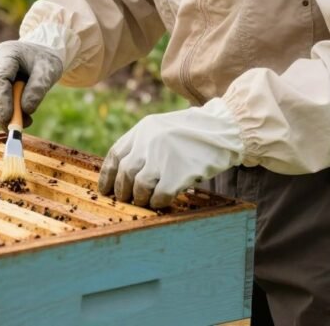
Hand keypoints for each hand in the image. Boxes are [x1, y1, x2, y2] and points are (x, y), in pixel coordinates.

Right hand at [0, 40, 63, 128]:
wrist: (39, 52)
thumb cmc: (44, 60)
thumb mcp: (49, 71)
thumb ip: (38, 88)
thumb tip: (26, 110)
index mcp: (7, 53)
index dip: (1, 100)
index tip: (8, 119)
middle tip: (13, 128)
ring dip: (0, 113)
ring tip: (24, 122)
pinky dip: (3, 110)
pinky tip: (18, 118)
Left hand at [97, 99, 244, 207]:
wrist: (224, 129)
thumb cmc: (193, 133)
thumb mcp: (161, 128)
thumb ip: (142, 144)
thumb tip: (124, 172)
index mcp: (142, 130)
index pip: (115, 155)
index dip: (107, 175)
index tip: (105, 189)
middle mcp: (148, 142)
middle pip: (125, 172)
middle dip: (122, 190)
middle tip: (125, 199)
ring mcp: (163, 157)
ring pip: (139, 185)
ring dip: (139, 198)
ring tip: (144, 201)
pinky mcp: (179, 172)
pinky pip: (159, 194)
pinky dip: (157, 201)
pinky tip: (161, 202)